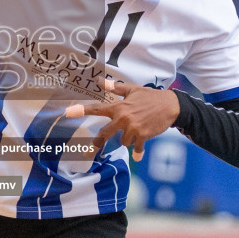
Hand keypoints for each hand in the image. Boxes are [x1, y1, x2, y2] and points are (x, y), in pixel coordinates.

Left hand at [64, 78, 179, 161]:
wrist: (171, 106)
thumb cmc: (150, 97)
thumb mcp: (133, 90)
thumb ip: (116, 88)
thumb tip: (101, 81)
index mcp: (119, 107)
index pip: (97, 109)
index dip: (81, 110)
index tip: (68, 112)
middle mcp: (123, 118)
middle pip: (105, 134)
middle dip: (96, 144)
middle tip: (87, 153)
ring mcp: (133, 128)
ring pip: (123, 141)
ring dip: (128, 139)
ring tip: (138, 130)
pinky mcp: (143, 135)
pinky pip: (136, 148)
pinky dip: (137, 152)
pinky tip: (138, 157)